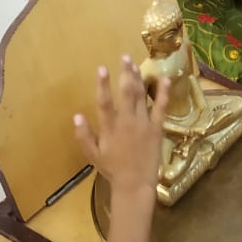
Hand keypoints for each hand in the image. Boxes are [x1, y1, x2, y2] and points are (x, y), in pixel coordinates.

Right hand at [74, 56, 168, 193]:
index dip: (102, 84)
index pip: (104, 102)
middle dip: (125, 73)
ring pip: (141, 96)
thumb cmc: (113, 169)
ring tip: (134, 64)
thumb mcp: (93, 155)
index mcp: (109, 128)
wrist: (135, 184)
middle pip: (126, 92)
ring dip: (138, 78)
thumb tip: (76, 115)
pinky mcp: (157, 128)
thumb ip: (84, 135)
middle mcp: (126, 122)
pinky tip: (165, 79)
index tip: (101, 68)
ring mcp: (143, 124)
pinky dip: (163, 93)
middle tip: (124, 57)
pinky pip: (161, 107)